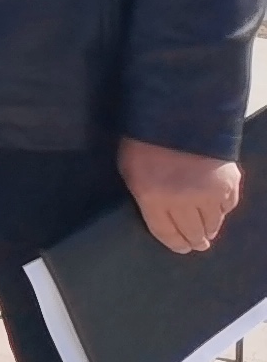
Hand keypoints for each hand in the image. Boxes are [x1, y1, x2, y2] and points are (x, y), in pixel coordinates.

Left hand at [117, 137, 242, 255]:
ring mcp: (209, 193)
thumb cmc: (146, 139)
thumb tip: (161, 217)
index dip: (176, 244)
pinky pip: (228, 206)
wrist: (179, 112)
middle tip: (198, 244)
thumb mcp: (131, 169)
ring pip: (214, 223)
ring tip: (208, 230)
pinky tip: (217, 208)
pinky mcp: (230, 183)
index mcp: (152, 197)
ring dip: (210, 227)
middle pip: (193, 232)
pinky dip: (223, 209)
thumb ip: (145, 196)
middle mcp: (183, 200)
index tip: (182, 249)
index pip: (167, 233)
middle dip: (195, 240)